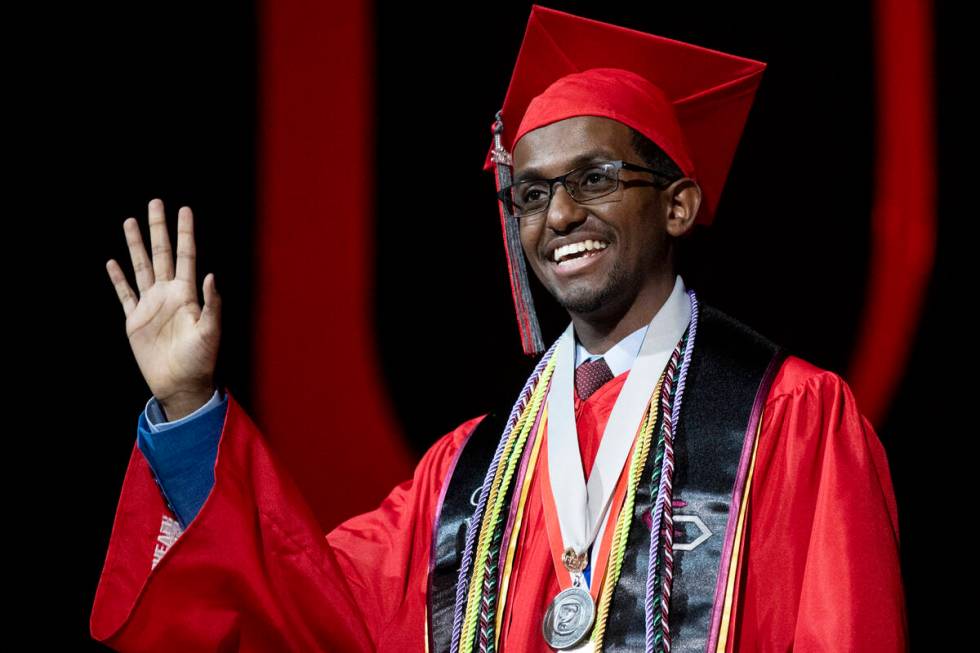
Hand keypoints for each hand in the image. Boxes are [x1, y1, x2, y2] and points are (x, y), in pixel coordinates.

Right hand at [106, 198, 220, 419]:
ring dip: (135, 245)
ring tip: (130, 222)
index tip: (185, 209)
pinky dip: (118, 278)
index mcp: (187, 294)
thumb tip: (212, 275)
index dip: (185, 233)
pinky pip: (125, 294)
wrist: (181, 383)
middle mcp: (169, 294)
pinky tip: (112, 262)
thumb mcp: (211, 331)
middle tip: (156, 202)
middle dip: (158, 229)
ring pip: (141, 267)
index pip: (186, 255)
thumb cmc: (201, 360)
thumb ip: (212, 303)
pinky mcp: (135, 320)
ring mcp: (151, 305)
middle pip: (161, 253)